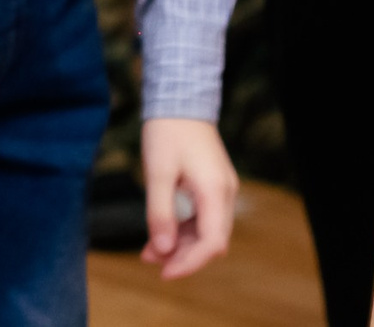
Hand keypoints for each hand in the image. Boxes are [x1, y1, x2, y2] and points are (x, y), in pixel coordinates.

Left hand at [140, 116, 236, 278]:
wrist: (180, 100)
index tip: (164, 273)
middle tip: (149, 260)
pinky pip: (202, 215)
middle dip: (182, 255)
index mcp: (215, 192)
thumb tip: (162, 249)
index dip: (190, 263)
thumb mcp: (156, 172)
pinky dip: (183, 227)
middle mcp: (225, 194)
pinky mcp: (213, 186)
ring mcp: (221, 190)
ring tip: (148, 250)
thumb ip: (160, 212)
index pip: (211, 243)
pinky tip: (160, 231)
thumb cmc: (167, 132)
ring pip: (206, 230)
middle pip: (210, 241)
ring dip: (181, 242)